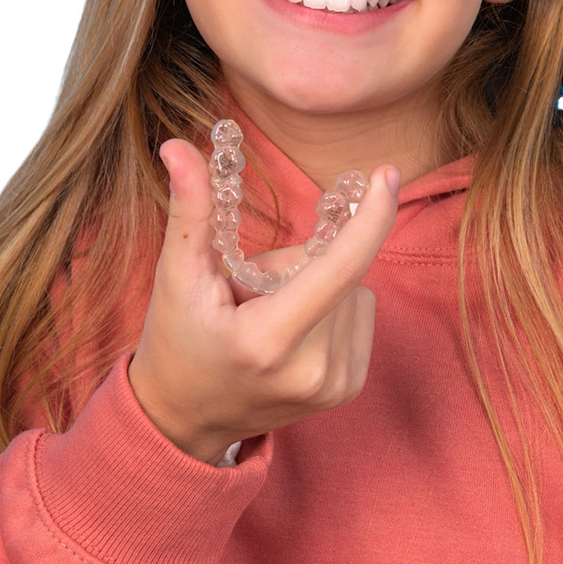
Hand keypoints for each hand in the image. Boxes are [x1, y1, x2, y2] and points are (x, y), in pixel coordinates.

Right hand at [127, 137, 400, 463]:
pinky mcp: (348, 388)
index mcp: (268, 341)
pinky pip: (360, 313)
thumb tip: (177, 145)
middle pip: (337, 270)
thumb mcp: (176, 276)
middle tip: (247, 297)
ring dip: (314, 288)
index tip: (386, 175)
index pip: (338, 268)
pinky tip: (289, 336)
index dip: (369, 218)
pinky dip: (330, 310)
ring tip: (264, 320)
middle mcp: (312, 370)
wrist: (184, 418)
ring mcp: (335, 385)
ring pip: (354, 290)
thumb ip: (189, 210)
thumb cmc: (177, 341)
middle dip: (297, 263)